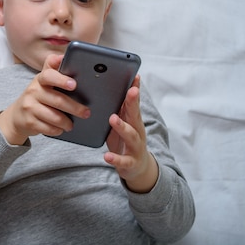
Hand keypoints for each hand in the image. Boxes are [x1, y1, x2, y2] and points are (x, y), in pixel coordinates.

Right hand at [0, 54, 90, 144]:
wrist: (18, 115)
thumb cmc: (38, 96)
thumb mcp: (44, 82)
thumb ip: (54, 69)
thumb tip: (63, 56)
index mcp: (40, 79)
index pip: (49, 75)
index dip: (61, 79)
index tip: (74, 84)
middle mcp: (33, 91)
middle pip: (58, 100)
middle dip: (75, 107)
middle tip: (86, 112)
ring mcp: (29, 106)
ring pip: (54, 117)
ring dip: (66, 122)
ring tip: (72, 124)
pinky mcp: (29, 121)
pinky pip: (48, 128)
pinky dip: (57, 130)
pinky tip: (60, 129)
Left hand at [104, 75, 158, 192]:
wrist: (137, 168)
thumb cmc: (125, 140)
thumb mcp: (123, 122)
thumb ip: (118, 108)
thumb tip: (108, 86)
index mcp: (133, 120)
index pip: (134, 102)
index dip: (135, 89)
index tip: (135, 76)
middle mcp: (137, 131)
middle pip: (135, 115)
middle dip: (134, 102)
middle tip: (131, 91)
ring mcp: (135, 147)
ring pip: (131, 136)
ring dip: (122, 127)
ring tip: (112, 119)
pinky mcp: (130, 162)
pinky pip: (123, 160)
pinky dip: (115, 158)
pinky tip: (107, 156)